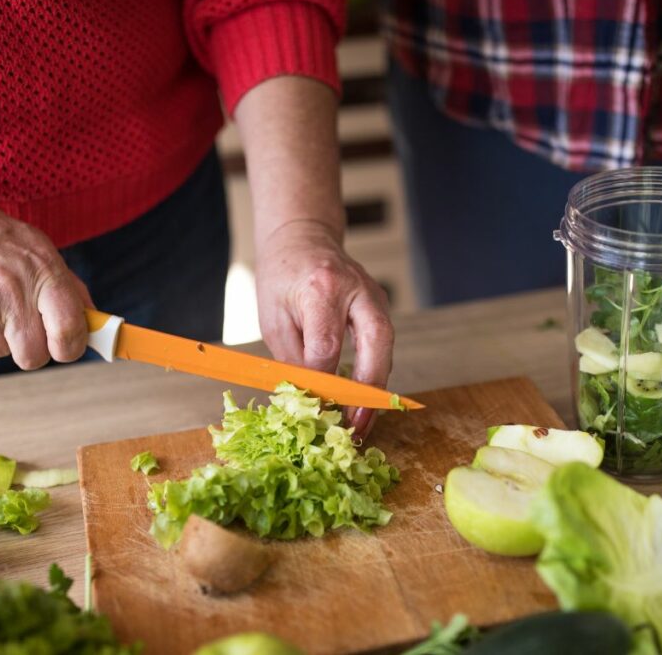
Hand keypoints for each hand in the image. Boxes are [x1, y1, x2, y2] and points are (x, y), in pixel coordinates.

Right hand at [0, 199, 92, 368]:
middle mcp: (16, 290)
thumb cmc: (7, 242)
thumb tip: (95, 322)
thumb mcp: (45, 253)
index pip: (68, 332)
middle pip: (33, 356)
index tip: (67, 347)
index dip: (70, 349)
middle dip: (31, 349)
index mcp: (47, 275)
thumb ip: (71, 289)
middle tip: (25, 327)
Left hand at [255, 219, 393, 437]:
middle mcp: (357, 288)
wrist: (304, 239)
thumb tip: (307, 400)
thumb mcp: (274, 317)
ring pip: (386, 346)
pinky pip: (382, 345)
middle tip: (358, 424)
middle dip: (369, 387)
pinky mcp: (381, 307)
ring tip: (363, 423)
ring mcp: (375, 296)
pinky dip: (375, 375)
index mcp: (322, 287)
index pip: (327, 344)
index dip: (321, 382)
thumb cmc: (282, 278)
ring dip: (377, 388)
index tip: (315, 411)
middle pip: (376, 341)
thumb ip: (293, 358)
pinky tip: (364, 402)